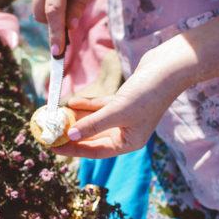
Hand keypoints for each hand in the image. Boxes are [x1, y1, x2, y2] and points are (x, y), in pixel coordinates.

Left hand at [52, 49, 188, 158]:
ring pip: (95, 120)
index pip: (96, 151)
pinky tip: (72, 102)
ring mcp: (126, 115)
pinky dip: (87, 104)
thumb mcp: (117, 111)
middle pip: (93, 137)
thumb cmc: (148, 93)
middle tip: (50, 131)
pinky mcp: (124, 100)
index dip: (73, 150)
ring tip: (57, 116)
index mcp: (129, 142)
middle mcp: (127, 131)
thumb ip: (93, 124)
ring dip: (77, 117)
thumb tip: (70, 135)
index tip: (53, 147)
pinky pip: (100, 107)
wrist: (168, 67)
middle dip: (72, 133)